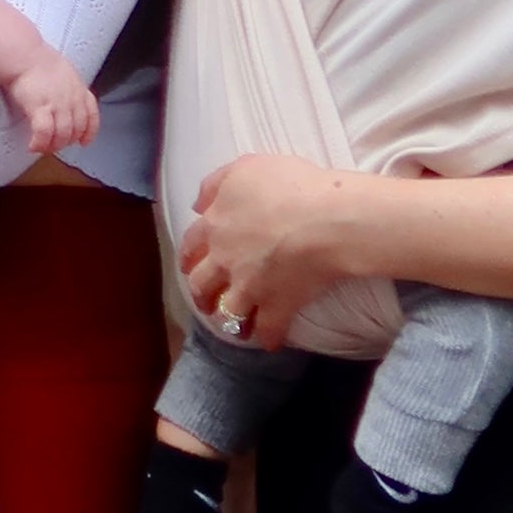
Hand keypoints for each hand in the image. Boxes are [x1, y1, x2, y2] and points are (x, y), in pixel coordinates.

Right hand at [13, 46, 100, 156]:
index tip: (84, 141)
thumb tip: (65, 98)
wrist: (24, 55)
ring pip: (62, 135)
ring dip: (52, 145)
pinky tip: (33, 146)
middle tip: (55, 145)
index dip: (89, 132)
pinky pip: (44, 133)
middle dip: (66, 141)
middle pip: (76, 130)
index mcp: (79, 89)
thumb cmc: (38, 60)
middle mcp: (72, 99)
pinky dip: (39, 143)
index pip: (92, 116)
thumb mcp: (64, 71)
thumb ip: (69, 88)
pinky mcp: (40, 108)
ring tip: (43, 147)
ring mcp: (58, 104)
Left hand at [179, 150, 379, 337]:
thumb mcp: (245, 168)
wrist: (323, 219)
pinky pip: (268, 330)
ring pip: (228, 312)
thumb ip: (216, 184)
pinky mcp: (276, 306)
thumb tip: (197, 204)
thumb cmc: (288, 185)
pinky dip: (268, 338)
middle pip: (202, 284)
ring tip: (236, 327)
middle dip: (202, 294)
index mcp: (215, 225)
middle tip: (207, 301)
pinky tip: (271, 343)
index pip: (192, 244)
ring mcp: (249, 287)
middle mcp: (225, 260)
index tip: (189, 265)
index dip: (189, 255)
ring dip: (230, 321)